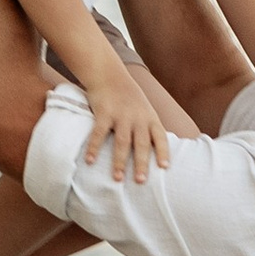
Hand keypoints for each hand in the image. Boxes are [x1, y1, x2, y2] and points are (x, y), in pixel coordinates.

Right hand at [79, 64, 170, 181]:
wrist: (109, 74)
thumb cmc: (128, 96)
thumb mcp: (145, 109)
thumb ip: (149, 128)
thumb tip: (155, 153)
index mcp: (150, 118)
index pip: (160, 137)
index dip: (163, 152)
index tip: (164, 167)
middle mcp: (138, 118)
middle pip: (141, 144)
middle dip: (141, 163)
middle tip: (140, 181)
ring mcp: (121, 115)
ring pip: (122, 142)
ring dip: (119, 161)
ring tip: (117, 178)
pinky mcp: (104, 112)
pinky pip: (99, 133)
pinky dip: (94, 148)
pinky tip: (90, 160)